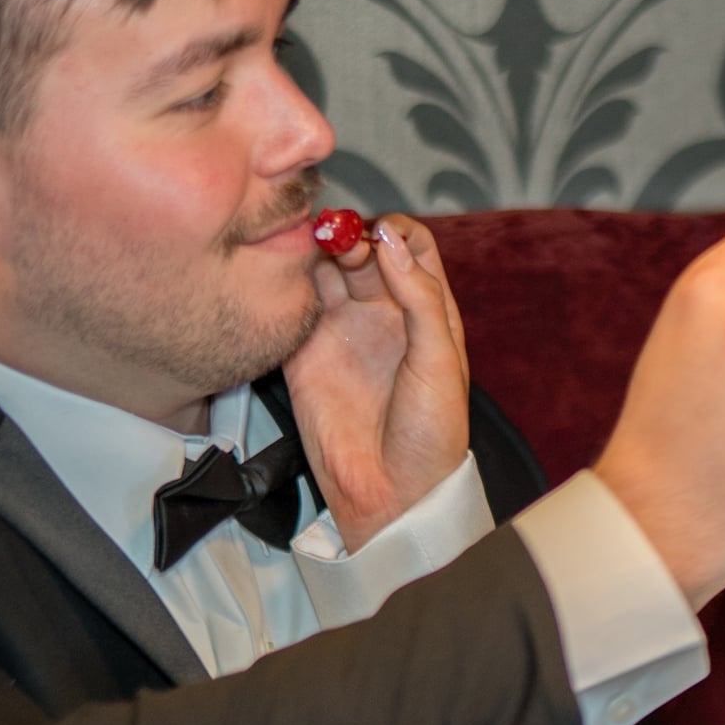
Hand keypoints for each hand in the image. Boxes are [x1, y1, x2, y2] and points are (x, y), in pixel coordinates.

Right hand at [281, 212, 470, 549]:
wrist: (391, 493)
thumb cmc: (431, 434)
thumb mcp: (439, 360)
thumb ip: (420, 297)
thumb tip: (390, 242)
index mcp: (426, 311)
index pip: (410, 245)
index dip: (393, 231)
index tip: (378, 235)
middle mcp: (382, 313)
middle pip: (362, 249)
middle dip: (350, 234)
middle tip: (339, 240)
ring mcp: (341, 330)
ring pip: (323, 270)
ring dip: (317, 252)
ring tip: (313, 252)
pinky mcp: (304, 353)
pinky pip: (291, 306)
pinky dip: (285, 285)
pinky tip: (287, 280)